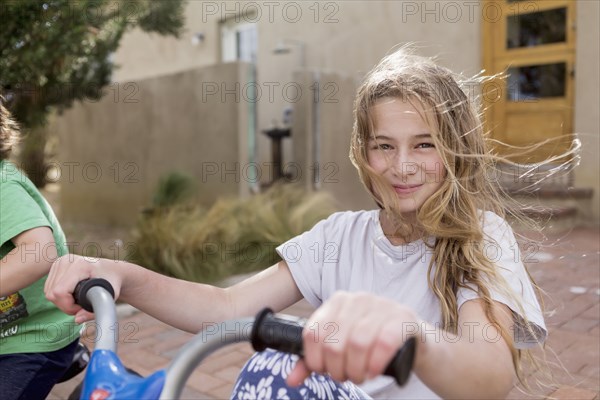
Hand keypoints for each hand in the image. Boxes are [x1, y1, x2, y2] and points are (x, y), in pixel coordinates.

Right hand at [44, 254, 122, 323]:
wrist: (113, 269)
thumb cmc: (112, 282)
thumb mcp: (107, 297)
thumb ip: (93, 311)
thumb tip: (77, 320)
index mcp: (80, 266)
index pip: (59, 292)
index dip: (68, 306)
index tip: (81, 308)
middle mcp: (67, 260)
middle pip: (52, 293)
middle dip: (65, 305)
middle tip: (81, 305)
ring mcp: (60, 261)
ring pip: (48, 291)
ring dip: (61, 300)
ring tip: (78, 298)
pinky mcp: (57, 264)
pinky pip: (49, 286)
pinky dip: (58, 294)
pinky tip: (72, 292)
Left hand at [286, 291, 418, 385]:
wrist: (414, 341)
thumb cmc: (373, 343)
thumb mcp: (342, 347)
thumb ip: (315, 360)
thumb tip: (291, 379)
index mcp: (338, 301)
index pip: (313, 332)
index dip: (314, 359)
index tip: (324, 370)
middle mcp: (358, 299)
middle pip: (334, 342)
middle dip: (337, 369)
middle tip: (346, 376)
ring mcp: (382, 305)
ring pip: (357, 343)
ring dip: (356, 369)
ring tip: (360, 376)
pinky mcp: (402, 317)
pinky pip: (384, 342)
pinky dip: (375, 363)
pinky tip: (374, 371)